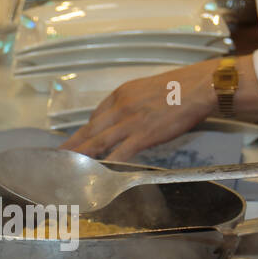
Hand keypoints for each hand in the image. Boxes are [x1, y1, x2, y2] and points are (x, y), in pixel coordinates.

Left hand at [61, 59, 218, 159]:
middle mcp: (120, 106)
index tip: (77, 141)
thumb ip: (133, 102)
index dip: (85, 131)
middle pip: (91, 129)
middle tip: (58, 156)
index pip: (96, 115)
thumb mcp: (147, 88)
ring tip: (68, 166)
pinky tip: (98, 172)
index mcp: (121, 93)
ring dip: (82, 155)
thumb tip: (128, 116)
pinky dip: (107, 163)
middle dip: (74, 144)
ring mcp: (130, 121)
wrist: (199, 86)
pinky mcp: (143, 135)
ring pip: (99, 141)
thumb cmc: (179, 86)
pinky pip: (120, 152)